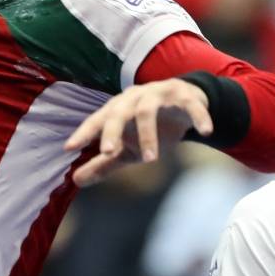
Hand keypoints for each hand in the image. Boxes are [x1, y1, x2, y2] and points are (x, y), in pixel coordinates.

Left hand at [63, 79, 212, 185]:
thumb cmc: (151, 128)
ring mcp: (160, 94)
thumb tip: (75, 181)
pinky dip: (198, 117)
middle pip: (119, 112)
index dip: (84, 132)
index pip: (98, 119)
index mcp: (119, 108)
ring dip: (148, 135)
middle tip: (107, 153)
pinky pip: (190, 106)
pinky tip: (205, 132)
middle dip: (112, 132)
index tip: (69, 147)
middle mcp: (135, 97)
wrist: (186, 105)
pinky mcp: (185, 96)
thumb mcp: (128, 148)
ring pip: (148, 111)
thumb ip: (103, 163)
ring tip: (151, 160)